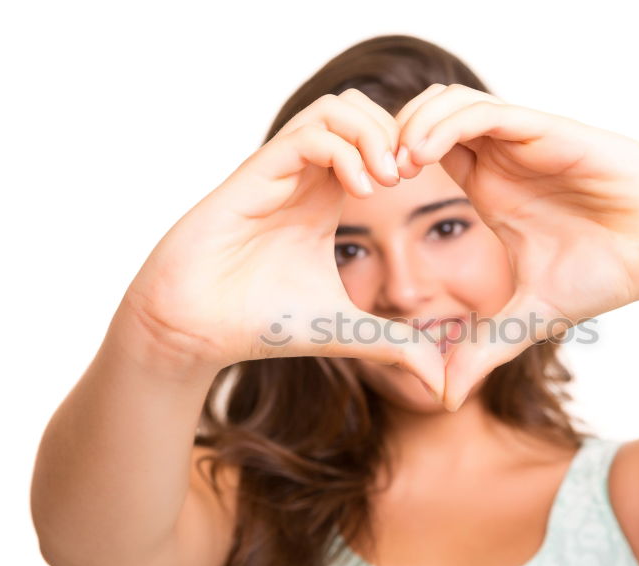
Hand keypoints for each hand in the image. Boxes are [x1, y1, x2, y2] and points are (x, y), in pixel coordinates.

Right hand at [120, 89, 444, 397]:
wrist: (195, 331)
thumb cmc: (261, 324)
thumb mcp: (347, 332)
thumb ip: (397, 346)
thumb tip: (443, 383)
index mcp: (326, 197)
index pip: (377, 139)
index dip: (410, 151)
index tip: (426, 189)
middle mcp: (305, 176)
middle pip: (361, 109)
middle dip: (397, 132)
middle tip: (411, 177)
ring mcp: (280, 171)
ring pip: (337, 109)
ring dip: (374, 134)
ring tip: (389, 179)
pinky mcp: (255, 175)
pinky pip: (308, 135)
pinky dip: (344, 150)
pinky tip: (362, 190)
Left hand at [393, 83, 638, 410]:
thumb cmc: (606, 273)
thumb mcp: (526, 317)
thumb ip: (483, 349)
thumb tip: (444, 399)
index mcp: (487, 185)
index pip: (420, 151)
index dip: (385, 165)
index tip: (360, 199)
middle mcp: (498, 156)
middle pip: (421, 116)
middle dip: (383, 137)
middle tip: (364, 177)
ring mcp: (519, 139)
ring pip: (445, 102)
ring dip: (408, 125)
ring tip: (390, 166)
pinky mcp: (544, 130)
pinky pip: (481, 110)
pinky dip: (444, 124)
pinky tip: (421, 155)